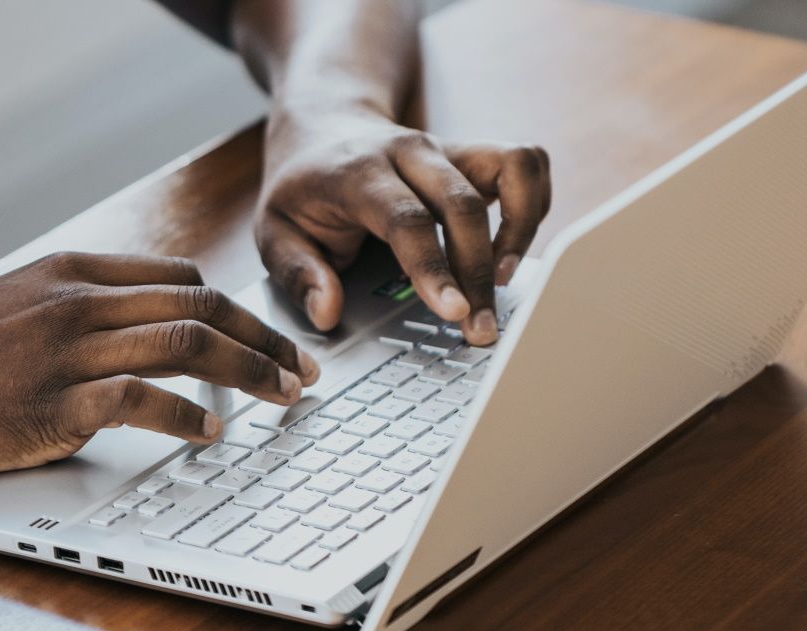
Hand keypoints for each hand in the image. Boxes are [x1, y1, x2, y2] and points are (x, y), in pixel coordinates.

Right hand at [0, 252, 318, 482]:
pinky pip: (144, 399)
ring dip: (249, 371)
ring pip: (188, 343)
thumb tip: (159, 317)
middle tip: (301, 368)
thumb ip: (92, 302)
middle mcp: (81, 301)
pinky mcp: (57, 401)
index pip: (184, 277)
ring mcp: (69, 348)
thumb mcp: (26, 300)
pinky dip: (188, 414)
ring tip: (281, 396)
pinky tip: (211, 430)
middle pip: (202, 304)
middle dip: (264, 337)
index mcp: (78, 271)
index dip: (240, 308)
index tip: (270, 336)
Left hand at [255, 107, 550, 344]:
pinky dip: (533, 206)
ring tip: (505, 278)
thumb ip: (297, 274)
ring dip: (522, 227)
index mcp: (359, 171)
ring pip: (513, 167)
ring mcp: (449, 147)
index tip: (454, 311)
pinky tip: (511, 249)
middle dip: (480, 272)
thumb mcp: (274, 231)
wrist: (325, 126)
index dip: (435, 267)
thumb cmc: (304, 187)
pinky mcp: (475, 152)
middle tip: (483, 328)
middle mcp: (411, 151)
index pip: (407, 218)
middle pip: (464, 204)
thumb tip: (327, 312)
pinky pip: (526, 165)